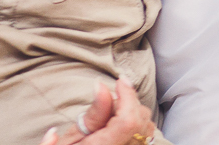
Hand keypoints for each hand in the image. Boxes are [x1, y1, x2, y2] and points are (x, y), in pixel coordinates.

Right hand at [37, 77, 154, 144]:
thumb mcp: (72, 137)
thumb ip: (92, 114)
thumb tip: (101, 85)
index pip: (128, 120)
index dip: (128, 95)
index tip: (120, 80)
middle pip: (140, 117)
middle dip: (127, 103)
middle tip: (105, 108)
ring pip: (146, 123)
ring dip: (133, 113)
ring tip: (110, 120)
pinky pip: (147, 133)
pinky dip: (138, 123)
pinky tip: (120, 126)